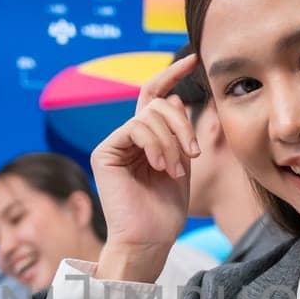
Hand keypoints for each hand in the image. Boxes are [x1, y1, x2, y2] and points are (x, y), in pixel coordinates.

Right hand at [89, 54, 201, 282]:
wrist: (149, 240)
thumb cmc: (166, 211)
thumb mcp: (181, 164)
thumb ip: (178, 132)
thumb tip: (175, 97)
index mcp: (146, 139)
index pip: (156, 96)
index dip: (173, 74)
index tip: (195, 58)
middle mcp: (127, 137)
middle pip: (158, 103)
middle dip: (182, 124)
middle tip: (193, 154)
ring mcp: (114, 144)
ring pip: (150, 115)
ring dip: (171, 141)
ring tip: (176, 170)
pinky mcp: (104, 152)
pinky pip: (135, 128)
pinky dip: (155, 144)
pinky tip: (160, 166)